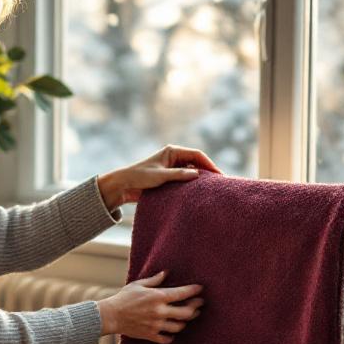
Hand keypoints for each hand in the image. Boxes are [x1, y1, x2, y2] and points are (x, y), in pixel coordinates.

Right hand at [96, 270, 204, 343]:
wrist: (111, 315)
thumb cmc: (123, 298)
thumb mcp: (138, 284)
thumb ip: (154, 280)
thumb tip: (166, 273)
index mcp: (157, 297)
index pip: (182, 293)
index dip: (194, 290)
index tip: (200, 289)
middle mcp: (160, 312)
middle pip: (186, 312)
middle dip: (195, 308)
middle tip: (199, 304)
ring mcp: (156, 325)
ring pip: (179, 327)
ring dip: (185, 322)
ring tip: (187, 318)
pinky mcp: (150, 335)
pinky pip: (167, 339)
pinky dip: (171, 336)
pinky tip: (172, 332)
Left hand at [97, 145, 222, 210]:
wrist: (124, 186)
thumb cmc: (140, 177)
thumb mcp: (161, 176)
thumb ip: (179, 175)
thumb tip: (198, 175)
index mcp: (172, 151)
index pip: (197, 154)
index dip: (209, 163)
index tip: (219, 175)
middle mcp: (174, 157)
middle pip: (197, 162)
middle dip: (207, 171)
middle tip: (220, 183)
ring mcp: (172, 167)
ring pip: (192, 171)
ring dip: (200, 179)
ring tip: (212, 188)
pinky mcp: (169, 177)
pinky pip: (185, 179)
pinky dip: (192, 184)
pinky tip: (198, 192)